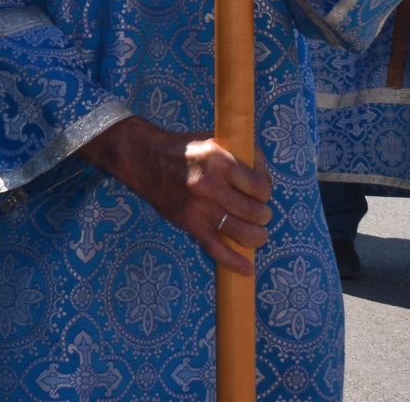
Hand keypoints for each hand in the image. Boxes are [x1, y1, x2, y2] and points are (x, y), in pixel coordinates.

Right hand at [81, 116, 272, 276]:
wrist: (143, 160)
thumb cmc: (184, 149)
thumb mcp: (214, 141)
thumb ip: (243, 154)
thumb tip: (266, 177)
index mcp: (217, 159)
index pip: (259, 186)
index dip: (265, 191)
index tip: (261, 192)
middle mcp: (209, 184)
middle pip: (254, 211)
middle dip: (263, 215)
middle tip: (259, 213)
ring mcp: (198, 207)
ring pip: (242, 232)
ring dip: (257, 237)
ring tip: (257, 234)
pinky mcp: (188, 223)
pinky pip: (216, 249)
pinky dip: (234, 262)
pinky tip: (247, 268)